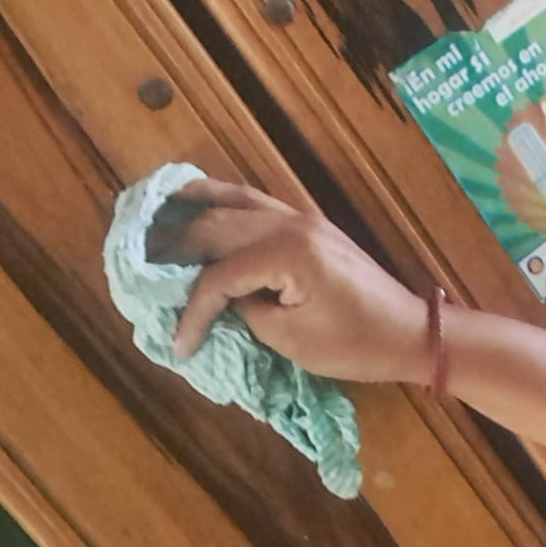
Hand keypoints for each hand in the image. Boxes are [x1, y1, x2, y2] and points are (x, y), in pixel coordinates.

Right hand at [155, 178, 425, 383]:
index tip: (178, 345)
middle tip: (137, 271)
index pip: (216, 276)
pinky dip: (221, 201)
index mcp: (286, 252)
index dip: (191, 311)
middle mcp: (290, 224)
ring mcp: (301, 218)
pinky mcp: (308, 224)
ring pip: (231, 201)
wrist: (409, 332)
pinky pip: (254, 203)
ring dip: (189, 210)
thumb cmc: (355, 344)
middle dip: (172, 250)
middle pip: (213, 226)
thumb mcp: (289, 338)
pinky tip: (196, 201)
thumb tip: (214, 298)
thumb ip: (243, 311)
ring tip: (149, 219)